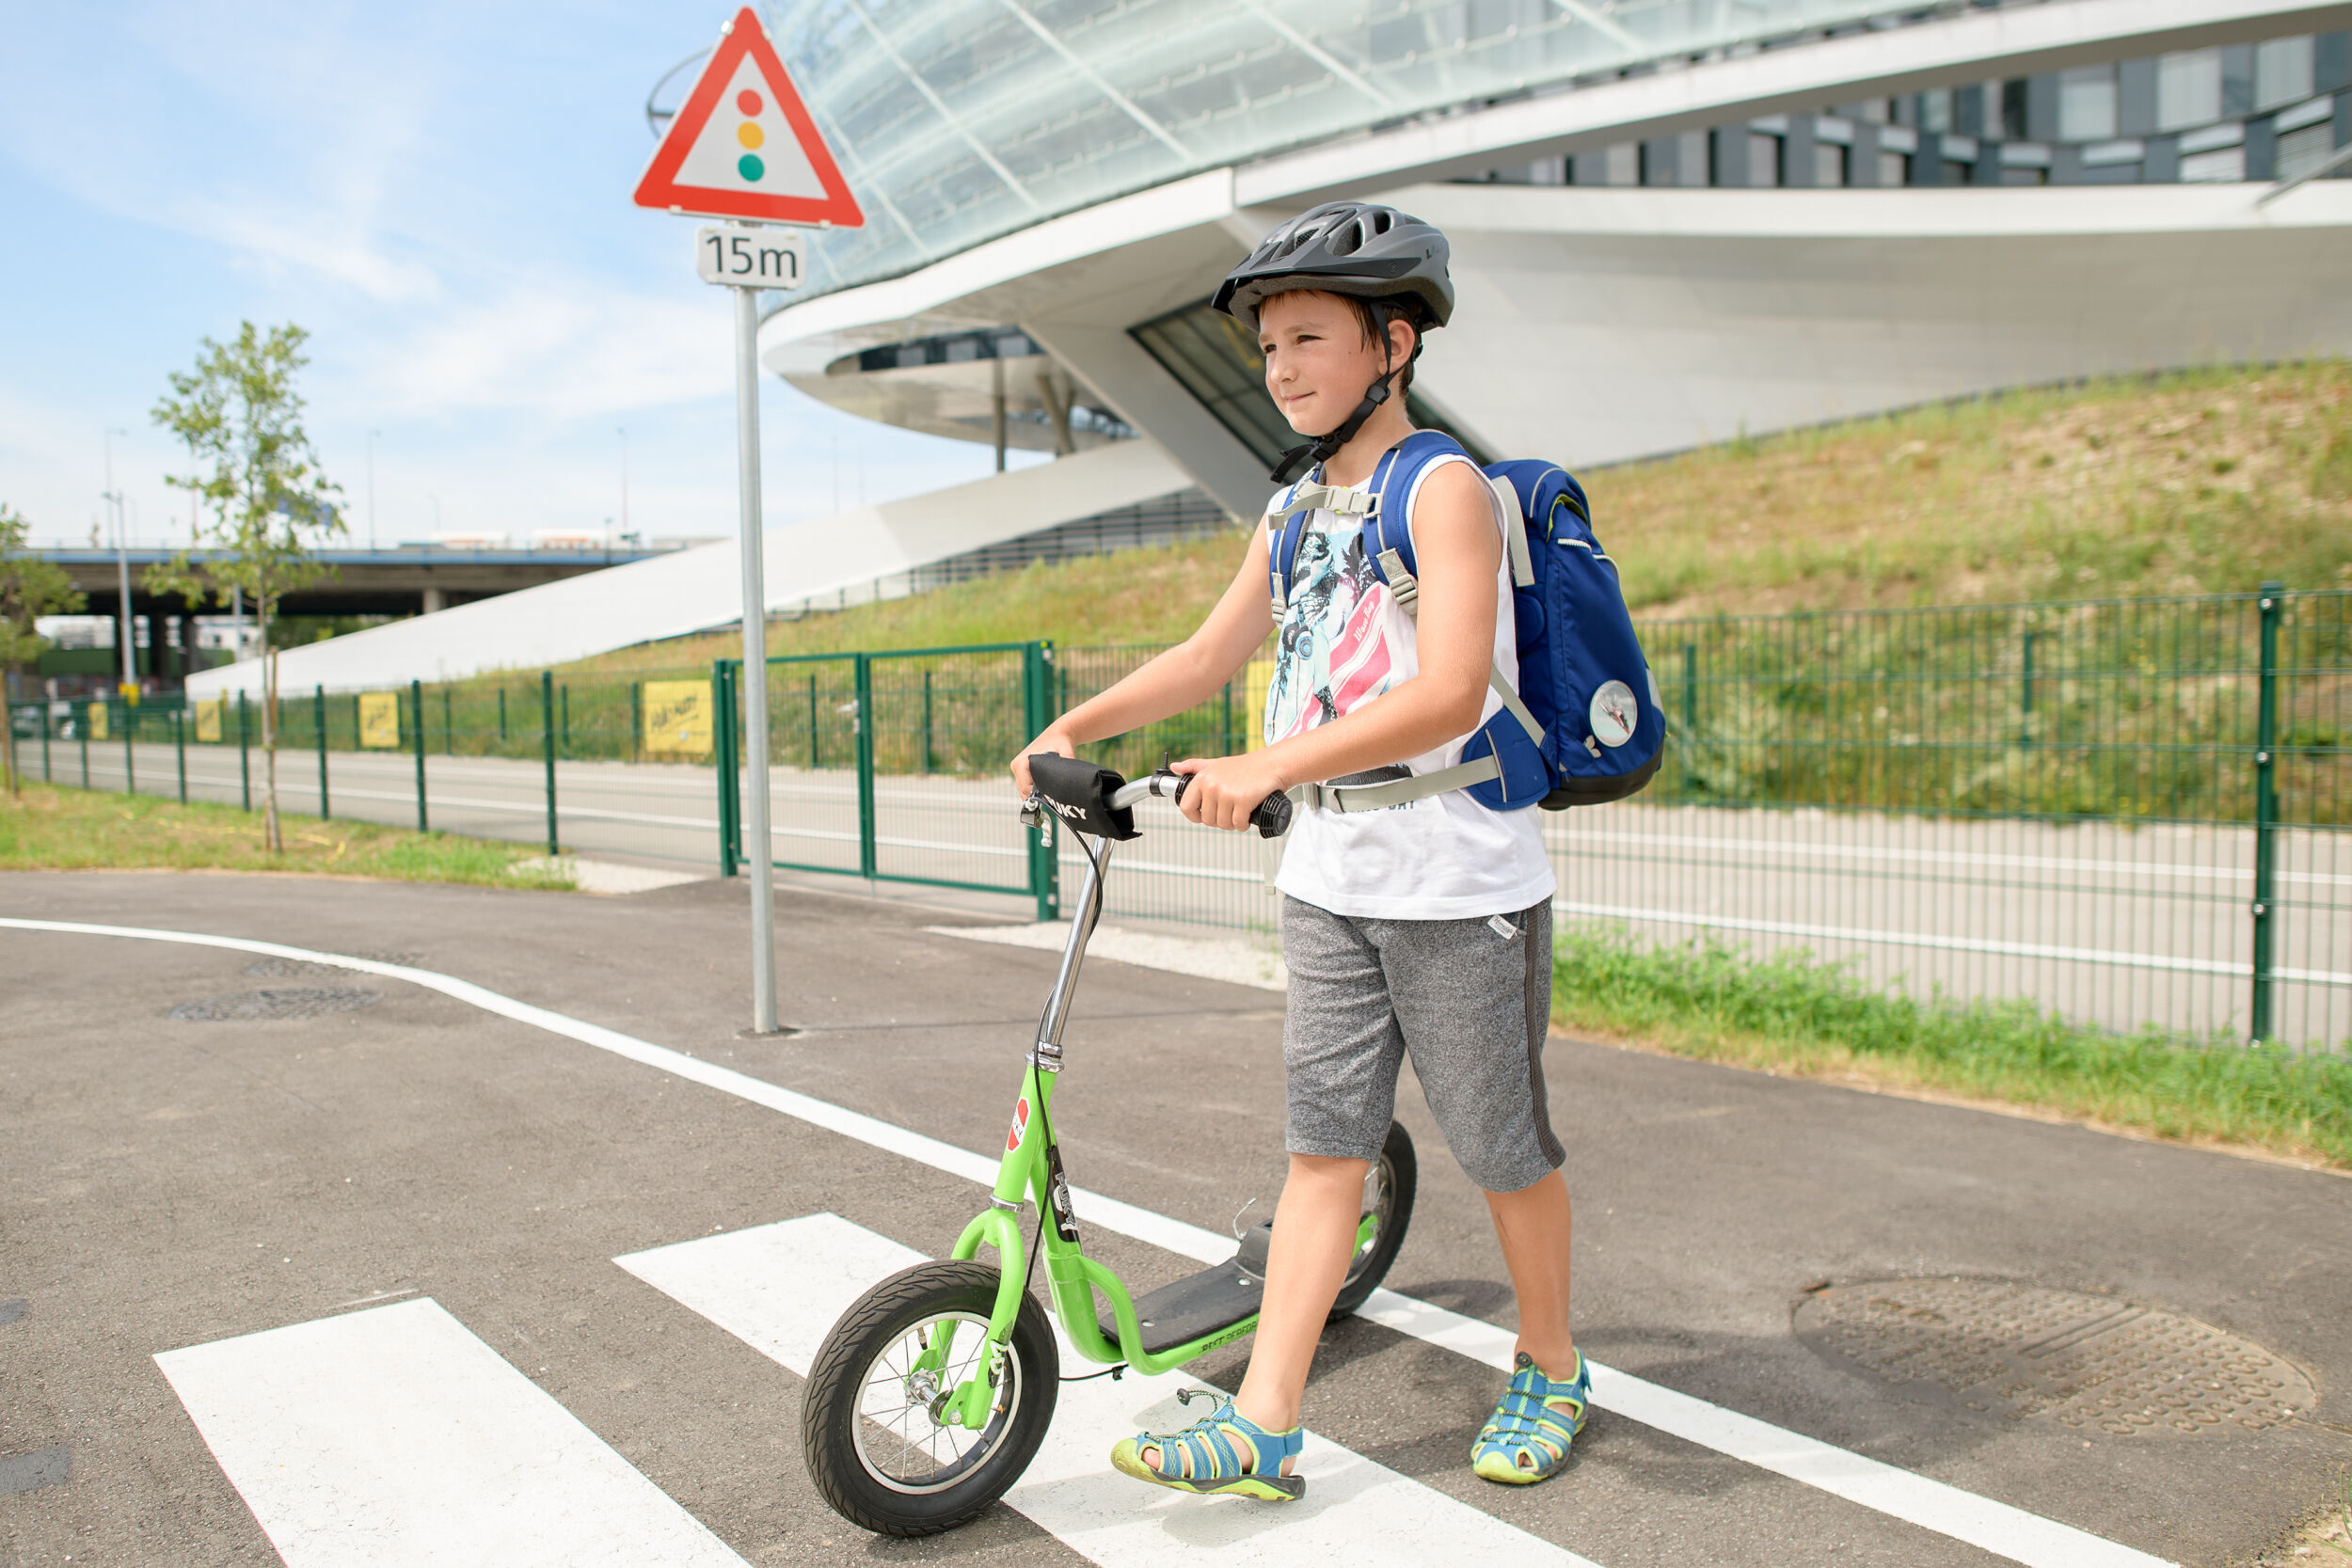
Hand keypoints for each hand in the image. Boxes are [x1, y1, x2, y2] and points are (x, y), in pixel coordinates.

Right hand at [1009, 729, 1076, 797]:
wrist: (1057, 734)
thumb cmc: (1061, 742)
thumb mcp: (1066, 751)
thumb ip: (1068, 762)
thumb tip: (1073, 777)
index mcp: (1021, 763)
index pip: (1026, 789)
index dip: (1039, 797)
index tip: (1052, 800)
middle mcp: (1016, 766)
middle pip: (1024, 792)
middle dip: (1038, 798)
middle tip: (1054, 800)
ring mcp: (1017, 769)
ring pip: (1025, 791)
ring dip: (1036, 795)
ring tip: (1052, 794)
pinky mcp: (1021, 772)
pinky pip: (1026, 787)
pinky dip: (1035, 791)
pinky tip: (1047, 790)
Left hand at [1170, 752, 1289, 831]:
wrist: (1272, 764)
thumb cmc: (1245, 766)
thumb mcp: (1216, 763)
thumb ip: (1194, 766)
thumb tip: (1175, 767)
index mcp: (1202, 778)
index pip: (1186, 806)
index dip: (1195, 816)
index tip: (1204, 816)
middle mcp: (1212, 785)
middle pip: (1207, 820)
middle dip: (1219, 820)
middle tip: (1230, 812)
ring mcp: (1227, 793)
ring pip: (1223, 824)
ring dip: (1232, 823)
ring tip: (1239, 812)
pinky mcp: (1243, 800)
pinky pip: (1238, 824)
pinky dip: (1243, 824)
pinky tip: (1247, 815)